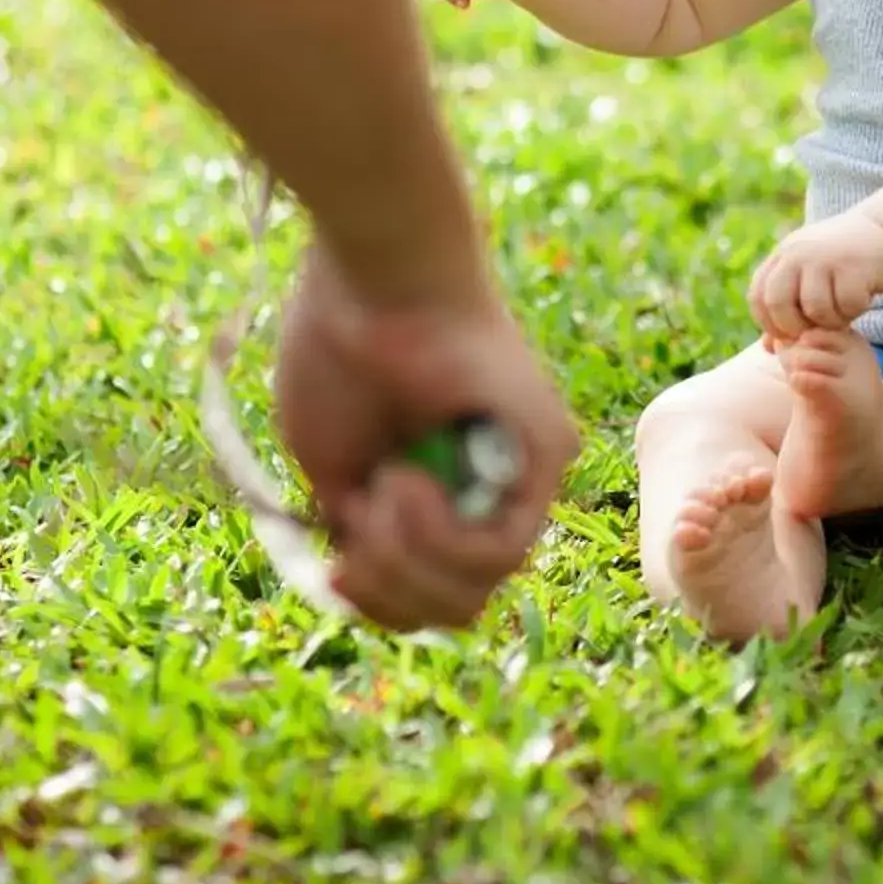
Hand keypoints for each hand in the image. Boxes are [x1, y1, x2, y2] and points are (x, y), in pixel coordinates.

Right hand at [270, 248, 578, 630]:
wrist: (371, 277)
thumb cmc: (341, 351)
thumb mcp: (335, 467)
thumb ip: (359, 531)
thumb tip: (372, 587)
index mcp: (441, 490)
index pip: (432, 594)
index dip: (382, 605)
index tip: (337, 571)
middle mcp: (493, 487)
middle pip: (458, 605)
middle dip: (391, 592)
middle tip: (351, 547)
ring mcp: (525, 473)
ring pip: (480, 587)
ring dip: (409, 558)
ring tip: (382, 489)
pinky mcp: (547, 455)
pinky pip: (502, 548)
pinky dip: (441, 534)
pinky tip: (407, 480)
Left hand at [748, 213, 882, 342]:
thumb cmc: (839, 264)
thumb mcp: (807, 277)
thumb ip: (786, 309)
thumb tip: (767, 347)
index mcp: (782, 255)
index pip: (758, 297)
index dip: (769, 323)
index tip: (790, 334)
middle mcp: (798, 253)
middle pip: (778, 303)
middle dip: (794, 327)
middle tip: (814, 332)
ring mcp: (825, 257)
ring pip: (814, 309)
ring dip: (830, 321)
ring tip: (842, 313)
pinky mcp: (853, 266)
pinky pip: (846, 306)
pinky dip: (853, 311)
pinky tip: (860, 300)